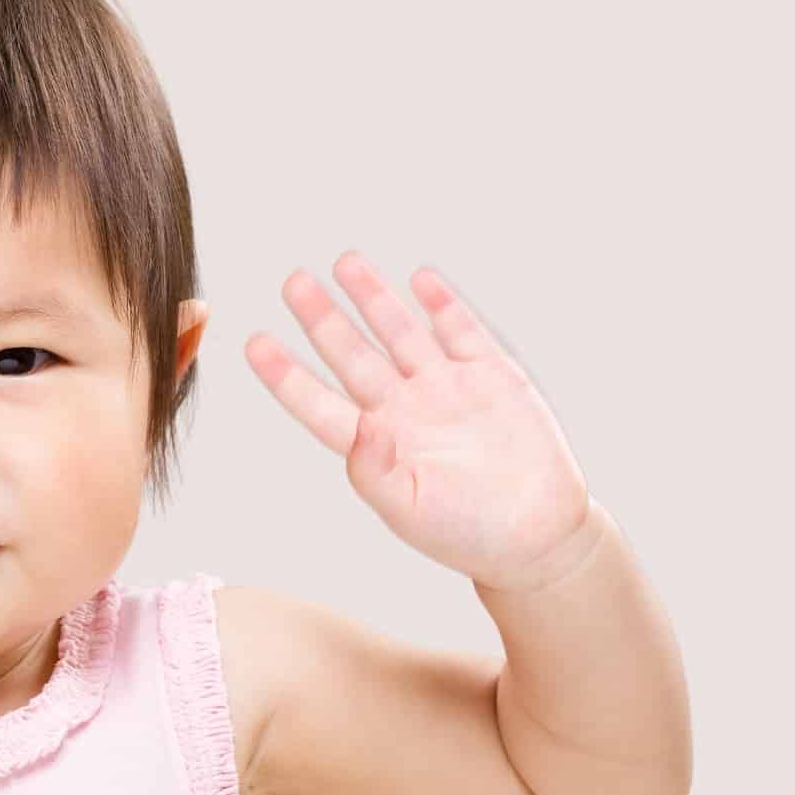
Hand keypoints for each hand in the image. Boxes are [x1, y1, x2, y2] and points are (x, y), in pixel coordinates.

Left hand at [245, 253, 592, 591]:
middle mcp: (404, 408)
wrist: (540, 533)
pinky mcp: (491, 375)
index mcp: (376, 444)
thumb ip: (375, 472)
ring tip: (346, 261)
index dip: (287, 375)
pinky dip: (441, 305)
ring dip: (374, 298)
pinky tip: (419, 278)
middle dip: (323, 319)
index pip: (320, 404)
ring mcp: (446, 387)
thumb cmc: (468, 533)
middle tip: (293, 282)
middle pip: (353, 355)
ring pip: (401, 333)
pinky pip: (460, 331)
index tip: (255, 344)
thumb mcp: (411, 512)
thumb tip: (355, 432)